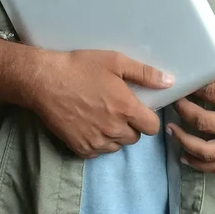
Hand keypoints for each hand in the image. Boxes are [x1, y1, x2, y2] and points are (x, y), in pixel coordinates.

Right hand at [31, 50, 173, 158]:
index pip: (152, 128)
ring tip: (101, 115)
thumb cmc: (81, 67)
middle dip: (130, 125)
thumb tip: (170, 81)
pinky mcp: (80, 148)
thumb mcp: (115, 61)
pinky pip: (98, 152)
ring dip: (114, 135)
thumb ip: (144, 73)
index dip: (148, 118)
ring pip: (117, 146)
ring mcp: (96, 141)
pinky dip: (98, 142)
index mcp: (126, 109)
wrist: (44, 81)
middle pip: (134, 138)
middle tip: (116, 107)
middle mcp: (114, 130)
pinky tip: (89, 124)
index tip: (138, 108)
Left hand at [167, 65, 214, 173]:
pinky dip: (200, 165)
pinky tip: (185, 156)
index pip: (210, 95)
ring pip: (208, 152)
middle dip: (183, 112)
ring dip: (184, 141)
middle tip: (173, 104)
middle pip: (204, 124)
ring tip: (171, 131)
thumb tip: (200, 80)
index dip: (193, 90)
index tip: (182, 86)